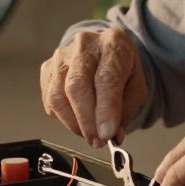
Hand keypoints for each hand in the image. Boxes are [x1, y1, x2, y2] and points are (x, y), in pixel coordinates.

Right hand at [39, 28, 147, 147]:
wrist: (105, 52)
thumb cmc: (122, 71)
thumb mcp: (136, 88)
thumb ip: (126, 111)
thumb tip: (111, 134)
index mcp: (113, 45)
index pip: (106, 78)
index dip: (106, 109)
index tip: (107, 133)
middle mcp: (84, 45)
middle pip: (77, 85)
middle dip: (86, 120)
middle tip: (97, 141)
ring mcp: (62, 55)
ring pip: (58, 95)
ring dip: (73, 123)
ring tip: (89, 134)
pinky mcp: (48, 68)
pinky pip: (49, 99)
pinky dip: (63, 117)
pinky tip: (77, 119)